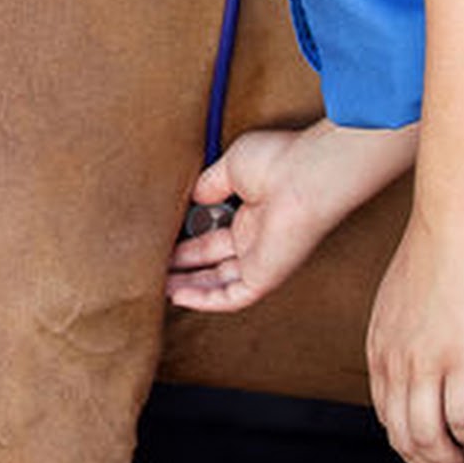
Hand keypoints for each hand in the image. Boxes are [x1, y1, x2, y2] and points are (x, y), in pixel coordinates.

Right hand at [167, 119, 415, 313]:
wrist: (305, 177)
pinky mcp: (265, 276)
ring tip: (160, 286)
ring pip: (222, 283)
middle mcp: (257, 239)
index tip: (165, 241)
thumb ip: (210, 185)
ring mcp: (261, 259)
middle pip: (216, 262)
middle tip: (158, 267)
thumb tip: (194, 197)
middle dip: (186, 266)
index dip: (191, 241)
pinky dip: (206, 300)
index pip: (217, 235)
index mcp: (252, 213)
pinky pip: (233, 297)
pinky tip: (179, 296)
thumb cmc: (277, 162)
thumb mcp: (231, 167)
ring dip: (191, 287)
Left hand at [367, 217, 463, 462]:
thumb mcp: (397, 300)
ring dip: (446, 458)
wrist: (450, 229)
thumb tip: (410, 353)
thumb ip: (398, 332)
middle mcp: (395, 359)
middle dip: (423, 460)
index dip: (404, 441)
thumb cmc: (431, 259)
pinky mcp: (462, 359)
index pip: (383, 411)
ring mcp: (427, 361)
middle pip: (401, 432)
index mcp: (379, 346)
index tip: (425, 452)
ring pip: (427, 434)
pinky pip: (461, 418)